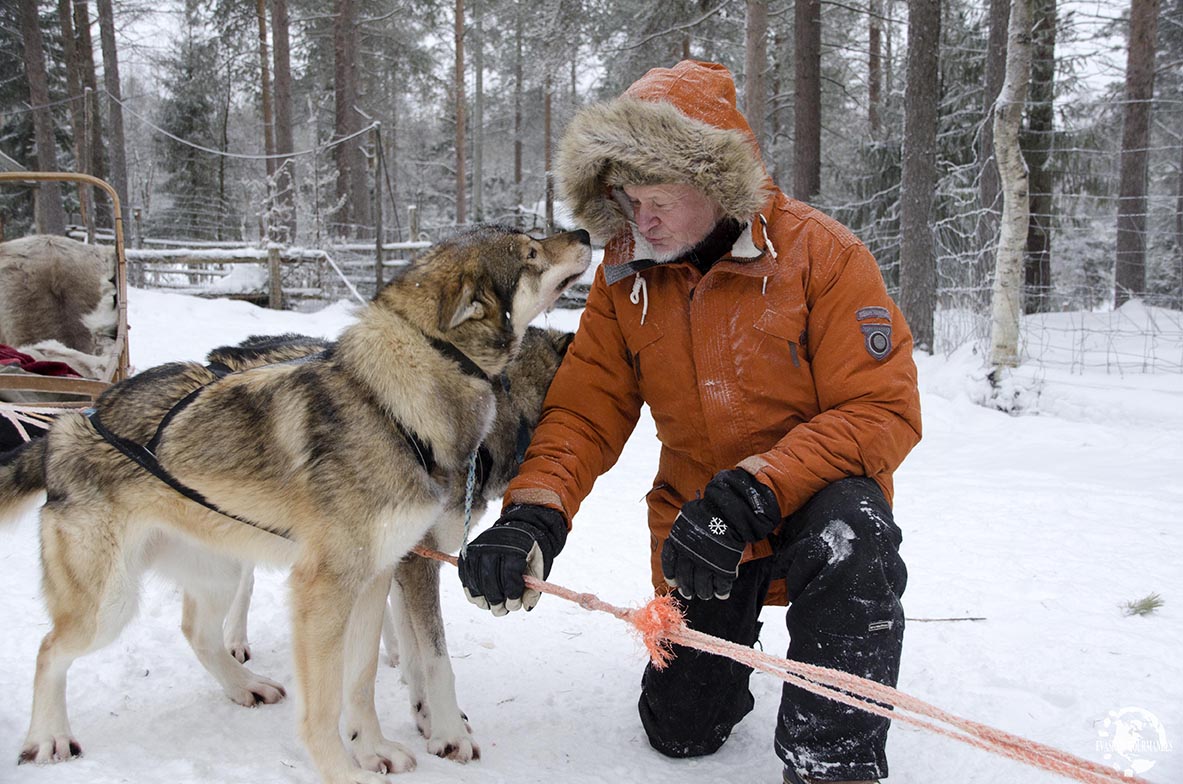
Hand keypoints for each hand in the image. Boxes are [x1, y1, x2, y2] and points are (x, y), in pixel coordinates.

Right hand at [458, 504, 566, 614]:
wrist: (516, 531)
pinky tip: (479, 599)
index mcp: (515, 548)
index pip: (510, 576)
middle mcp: (493, 546)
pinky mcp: (467, 554)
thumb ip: (533, 588)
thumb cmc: (528, 553)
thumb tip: (525, 606)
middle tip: (501, 611)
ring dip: (482, 600)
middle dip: (496, 601)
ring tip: (490, 606)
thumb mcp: (538, 567)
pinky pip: (464, 577)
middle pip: (489, 580)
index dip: (512, 595)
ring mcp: (478, 549)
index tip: (514, 605)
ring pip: (475, 581)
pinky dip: (471, 592)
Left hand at [661, 469, 780, 600]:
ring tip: (706, 594)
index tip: (674, 583)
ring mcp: (706, 562)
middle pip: (686, 578)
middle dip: (688, 589)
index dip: (671, 576)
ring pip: (702, 585)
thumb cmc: (706, 514)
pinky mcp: (724, 566)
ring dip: (704, 592)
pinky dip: (722, 590)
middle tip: (690, 593)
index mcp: (678, 542)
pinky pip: (721, 584)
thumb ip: (681, 539)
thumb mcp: (686, 522)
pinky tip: (722, 593)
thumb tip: (677, 553)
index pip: (670, 564)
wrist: (728, 510)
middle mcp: (689, 554)